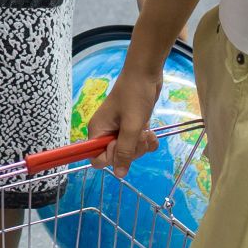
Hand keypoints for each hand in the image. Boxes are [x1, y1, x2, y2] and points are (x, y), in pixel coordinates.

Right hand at [85, 61, 160, 177]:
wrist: (146, 72)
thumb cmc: (135, 95)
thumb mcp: (132, 125)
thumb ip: (125, 151)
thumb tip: (119, 174)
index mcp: (97, 131)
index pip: (97, 158)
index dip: (111, 157)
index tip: (123, 144)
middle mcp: (106, 132)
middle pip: (116, 157)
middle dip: (132, 150)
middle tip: (139, 134)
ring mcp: (119, 130)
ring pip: (129, 151)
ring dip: (141, 145)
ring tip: (146, 130)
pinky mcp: (132, 127)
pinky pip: (138, 144)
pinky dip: (147, 140)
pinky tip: (151, 131)